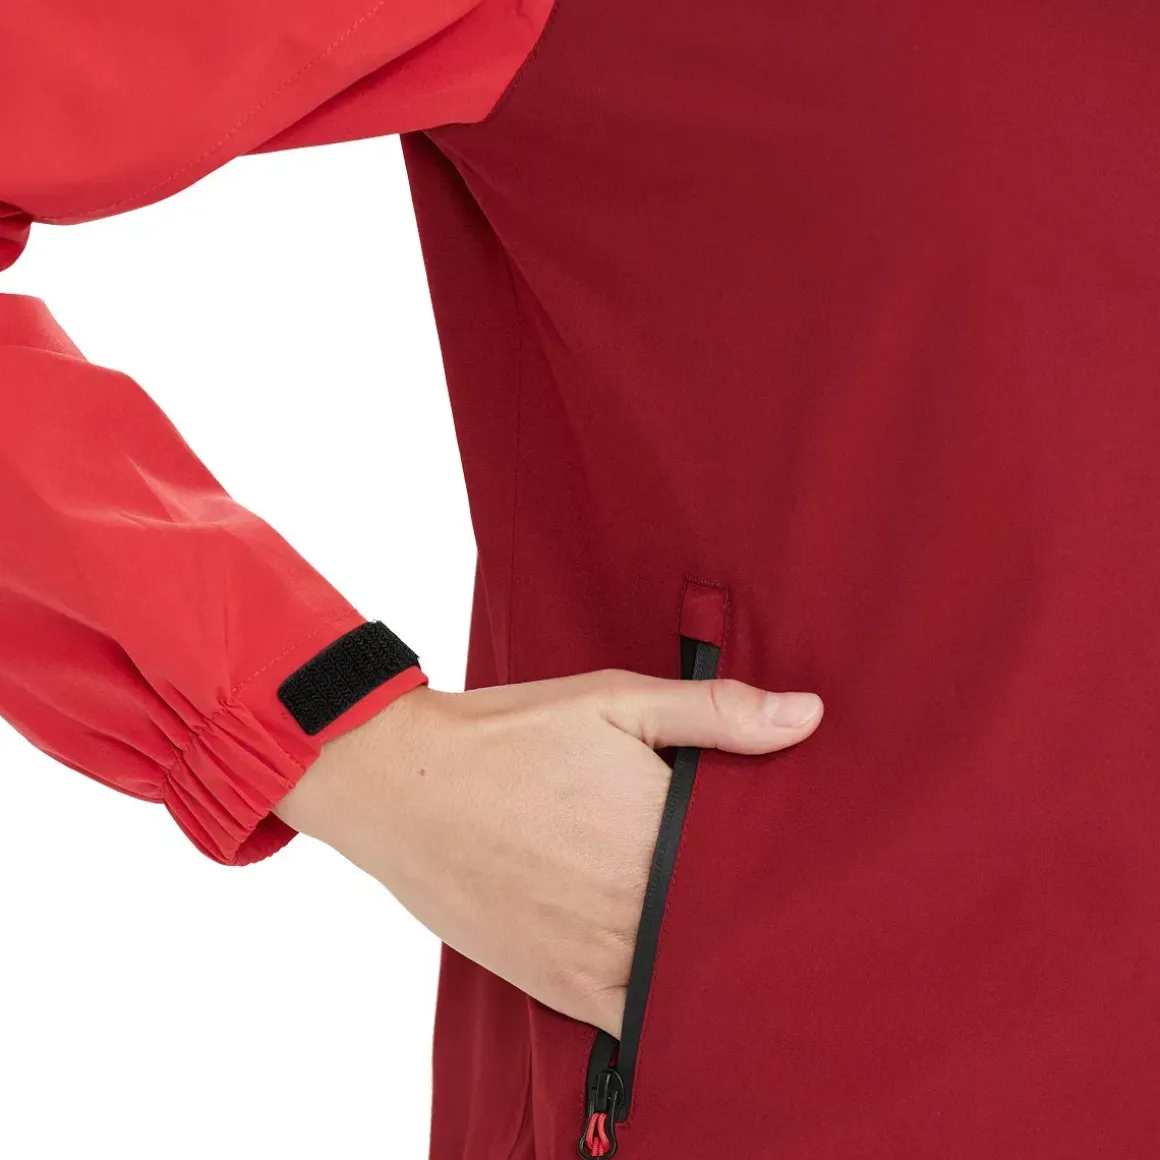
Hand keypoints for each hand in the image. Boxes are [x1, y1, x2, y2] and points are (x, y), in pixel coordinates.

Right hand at [274, 671, 822, 1036]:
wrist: (400, 785)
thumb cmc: (508, 737)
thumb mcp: (613, 701)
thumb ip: (715, 713)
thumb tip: (808, 715)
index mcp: (659, 833)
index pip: (758, 867)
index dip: (788, 865)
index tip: (810, 861)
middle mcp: (636, 906)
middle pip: (728, 929)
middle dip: (756, 915)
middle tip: (784, 902)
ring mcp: (597, 956)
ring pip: (689, 980)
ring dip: (716, 963)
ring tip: (740, 940)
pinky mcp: (559, 984)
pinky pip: (636, 1019)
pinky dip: (666, 1007)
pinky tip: (685, 986)